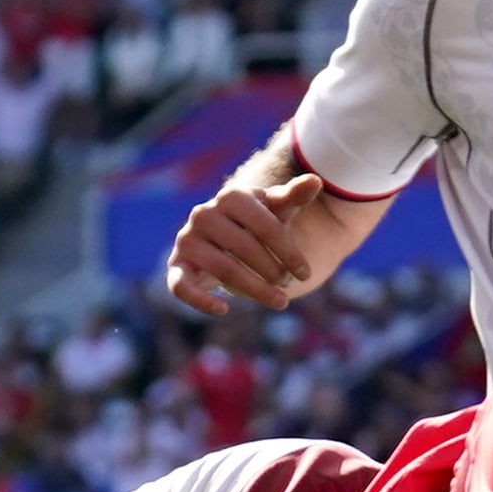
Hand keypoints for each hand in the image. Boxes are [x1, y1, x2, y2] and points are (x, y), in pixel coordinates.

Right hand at [167, 169, 337, 314]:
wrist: (227, 237)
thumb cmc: (258, 222)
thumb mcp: (277, 210)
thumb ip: (294, 196)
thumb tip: (315, 182)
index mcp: (231, 197)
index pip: (266, 226)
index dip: (289, 252)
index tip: (306, 273)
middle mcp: (203, 214)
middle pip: (245, 248)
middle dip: (273, 271)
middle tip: (288, 285)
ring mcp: (187, 240)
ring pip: (223, 270)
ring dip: (254, 290)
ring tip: (280, 301)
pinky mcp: (176, 267)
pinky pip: (180, 287)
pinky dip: (200, 300)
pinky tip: (224, 309)